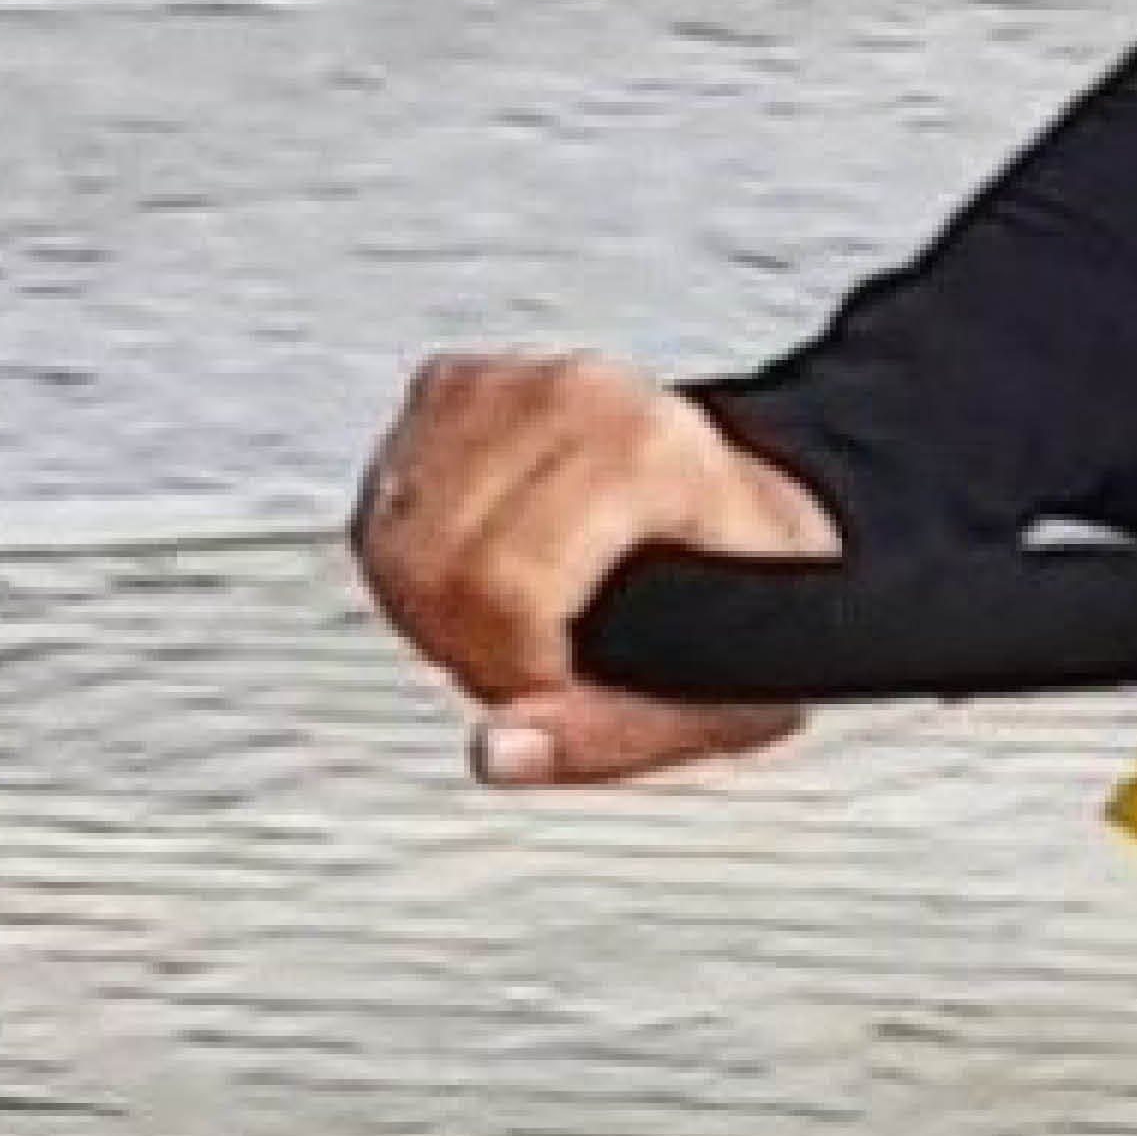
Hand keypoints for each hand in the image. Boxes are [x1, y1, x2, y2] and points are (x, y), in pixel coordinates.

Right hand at [348, 349, 841, 789]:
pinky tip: (478, 574)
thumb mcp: (728, 692)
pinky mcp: (452, 386)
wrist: (757, 497)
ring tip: (512, 623)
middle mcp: (575, 400)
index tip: (551, 683)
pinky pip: (379, 504)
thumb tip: (499, 751)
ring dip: (433, 610)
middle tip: (532, 663)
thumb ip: (613, 737)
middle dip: (469, 648)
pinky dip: (412, 561)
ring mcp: (509, 384)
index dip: (512, 667)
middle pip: (438, 568)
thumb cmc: (754, 584)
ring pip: (392, 539)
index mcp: (649, 456)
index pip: (506, 584)